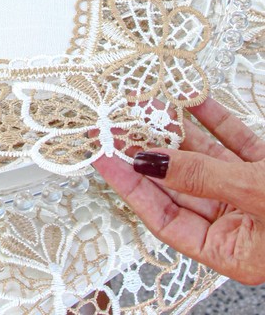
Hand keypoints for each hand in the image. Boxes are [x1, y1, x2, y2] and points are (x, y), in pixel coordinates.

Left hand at [93, 98, 264, 284]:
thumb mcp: (259, 198)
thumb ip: (202, 176)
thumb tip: (151, 159)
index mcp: (235, 252)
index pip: (165, 217)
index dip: (131, 185)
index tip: (102, 157)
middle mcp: (244, 224)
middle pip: (180, 183)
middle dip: (148, 150)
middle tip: (116, 123)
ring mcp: (259, 194)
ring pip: (206, 158)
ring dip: (177, 129)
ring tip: (145, 103)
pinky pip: (237, 141)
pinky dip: (215, 119)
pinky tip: (192, 99)